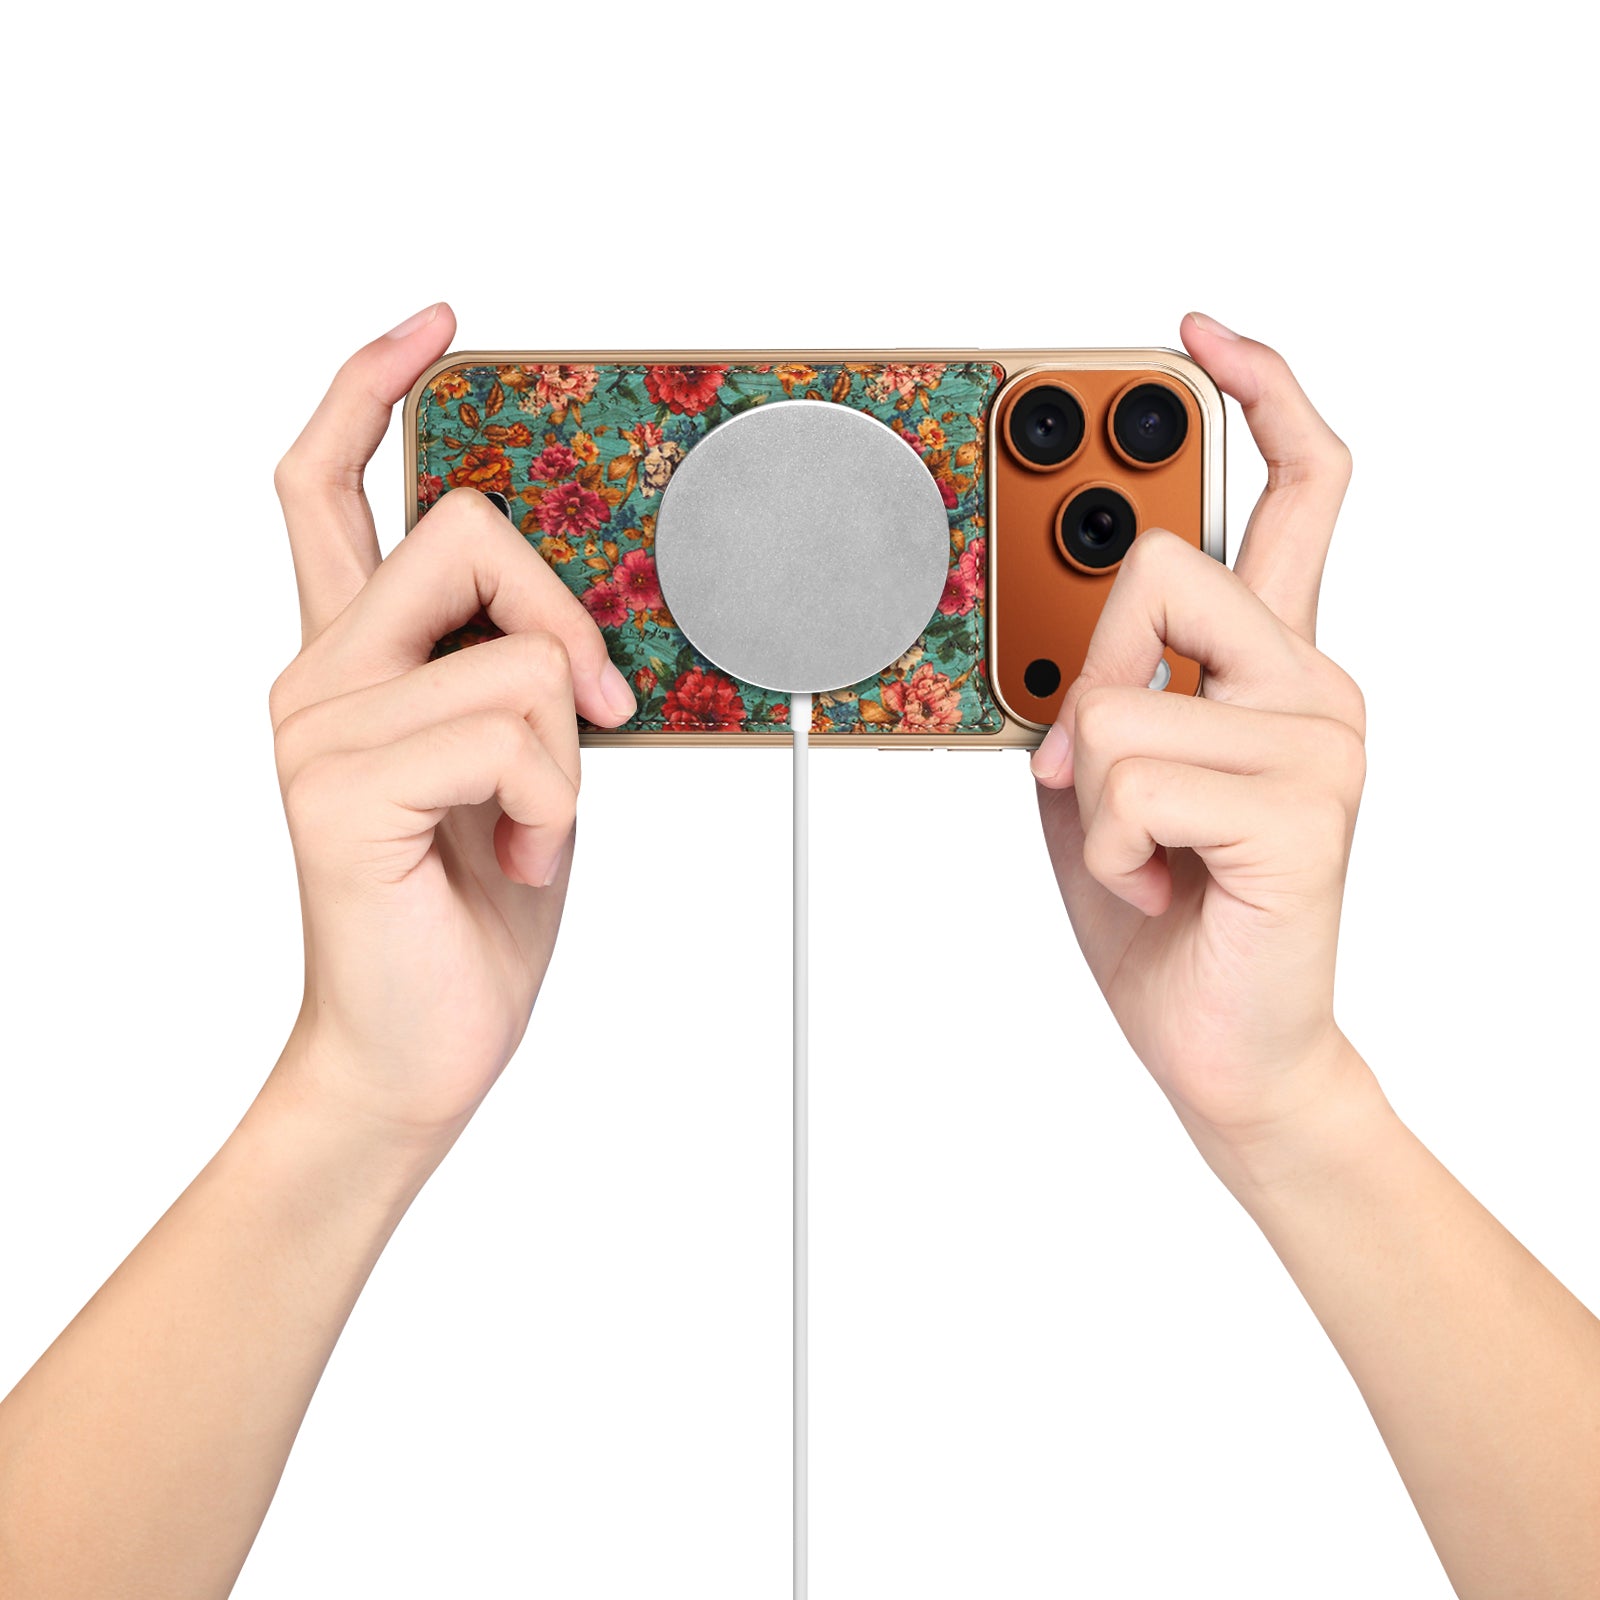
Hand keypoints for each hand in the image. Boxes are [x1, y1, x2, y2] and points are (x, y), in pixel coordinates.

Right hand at [268, 304, 637, 1136]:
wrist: (421, 1044)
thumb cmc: (468, 904)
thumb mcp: (521, 761)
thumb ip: (519, 670)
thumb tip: (581, 619)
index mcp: (357, 657)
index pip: (328, 485)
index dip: (371, 390)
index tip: (434, 329)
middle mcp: (320, 675)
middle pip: (456, 531)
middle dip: (563, 612)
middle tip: (600, 710)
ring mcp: (320, 729)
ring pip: (510, 650)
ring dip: (567, 752)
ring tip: (532, 829)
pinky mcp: (341, 791)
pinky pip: (510, 732)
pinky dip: (555, 806)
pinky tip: (517, 860)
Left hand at [1032, 313, 1366, 1156]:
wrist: (1219, 1038)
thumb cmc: (1167, 901)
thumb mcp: (1101, 767)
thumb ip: (1096, 678)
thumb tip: (1042, 615)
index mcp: (1271, 660)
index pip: (1296, 490)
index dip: (1257, 395)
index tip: (1198, 337)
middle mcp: (1311, 680)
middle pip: (1162, 566)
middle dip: (1090, 670)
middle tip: (1097, 774)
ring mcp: (1318, 740)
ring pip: (1120, 693)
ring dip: (1091, 792)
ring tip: (1145, 854)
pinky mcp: (1303, 809)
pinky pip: (1130, 774)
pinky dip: (1110, 846)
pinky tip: (1166, 885)